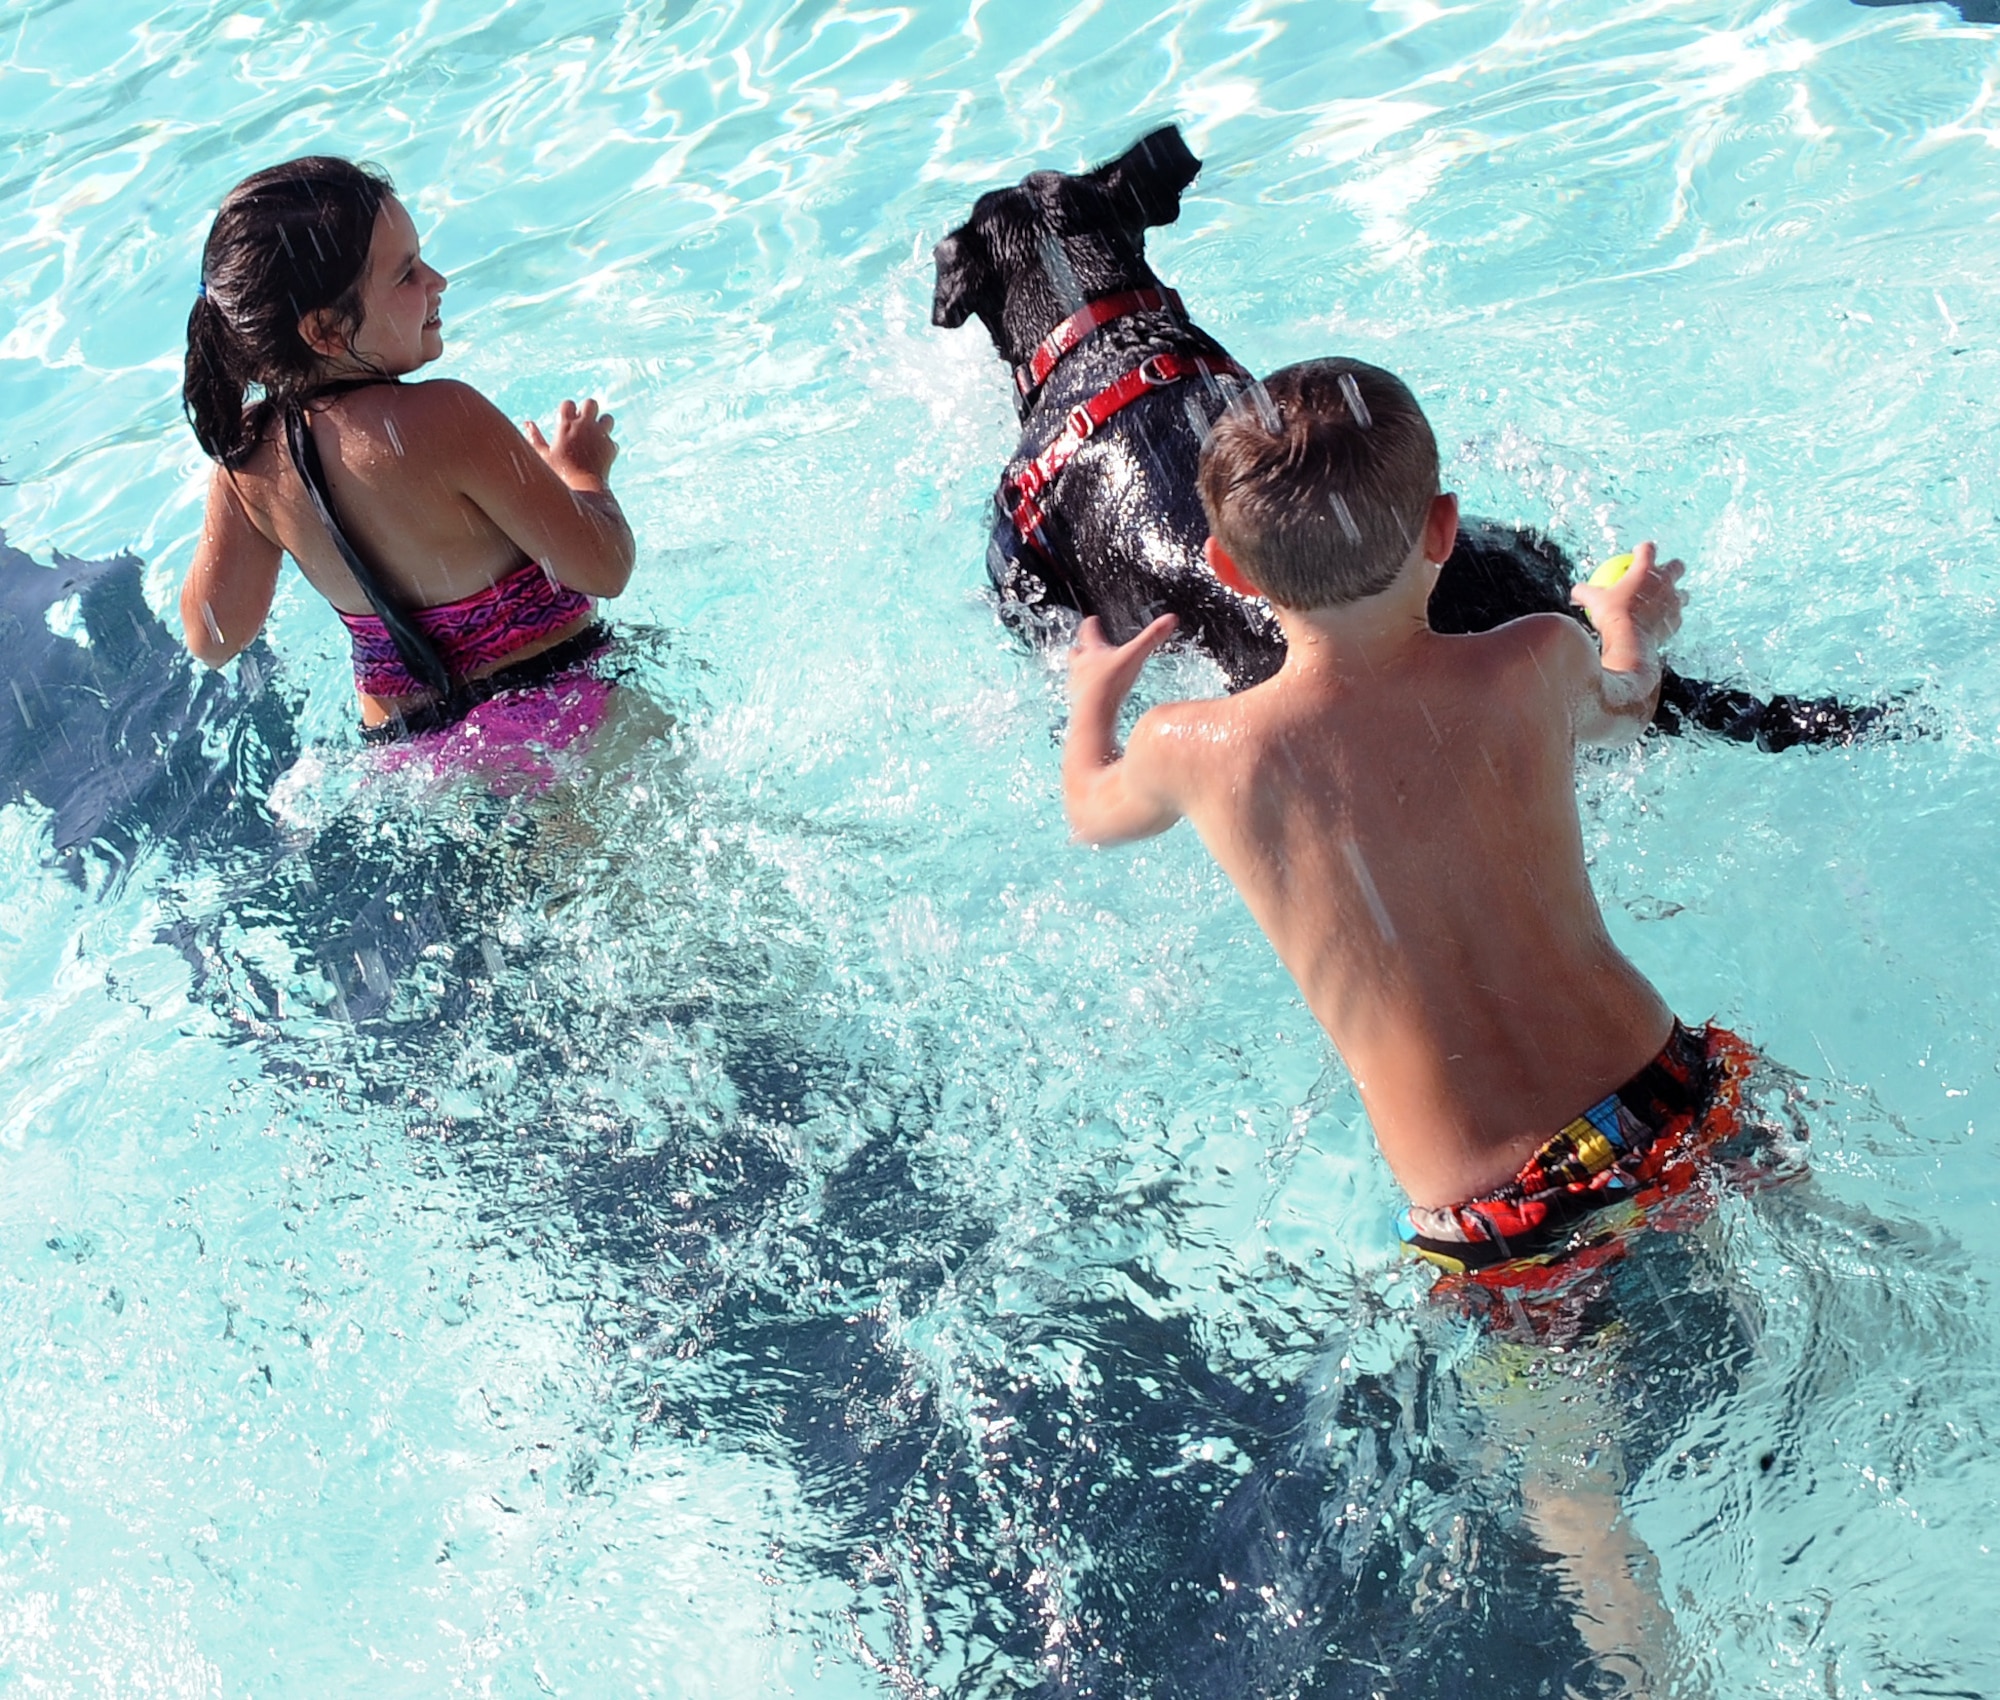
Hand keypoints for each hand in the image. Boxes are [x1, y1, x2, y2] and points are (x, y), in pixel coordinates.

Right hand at [526, 397, 617, 487]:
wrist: (582, 489)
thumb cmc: (558, 474)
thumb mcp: (543, 456)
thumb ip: (535, 437)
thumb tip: (527, 423)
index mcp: (565, 425)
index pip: (568, 404)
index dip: (568, 410)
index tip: (566, 420)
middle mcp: (584, 426)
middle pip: (591, 403)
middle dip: (588, 410)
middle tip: (584, 423)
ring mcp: (599, 436)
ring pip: (608, 418)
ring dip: (603, 424)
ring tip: (595, 436)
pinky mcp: (611, 448)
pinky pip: (612, 441)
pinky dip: (607, 446)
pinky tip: (599, 456)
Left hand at [1067, 613, 1177, 719]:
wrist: (1093, 711)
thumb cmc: (1110, 682)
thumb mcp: (1135, 656)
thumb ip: (1152, 637)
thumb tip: (1170, 619)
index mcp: (1094, 651)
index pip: (1089, 631)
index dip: (1091, 624)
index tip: (1092, 619)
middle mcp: (1081, 665)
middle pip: (1076, 651)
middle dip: (1081, 648)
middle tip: (1084, 646)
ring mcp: (1077, 683)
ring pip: (1075, 672)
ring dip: (1081, 670)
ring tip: (1089, 673)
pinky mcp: (1078, 701)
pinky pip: (1079, 694)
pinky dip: (1085, 692)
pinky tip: (1093, 698)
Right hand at [1570, 541, 1685, 648]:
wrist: (1630, 641)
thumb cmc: (1612, 616)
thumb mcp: (1593, 600)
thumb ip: (1585, 591)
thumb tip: (1577, 590)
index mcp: (1645, 569)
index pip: (1648, 549)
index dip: (1642, 549)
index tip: (1636, 554)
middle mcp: (1664, 581)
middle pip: (1677, 566)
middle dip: (1672, 568)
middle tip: (1659, 575)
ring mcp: (1673, 601)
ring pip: (1682, 593)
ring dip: (1674, 595)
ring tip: (1662, 602)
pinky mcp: (1676, 621)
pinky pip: (1676, 617)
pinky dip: (1668, 618)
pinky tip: (1658, 623)